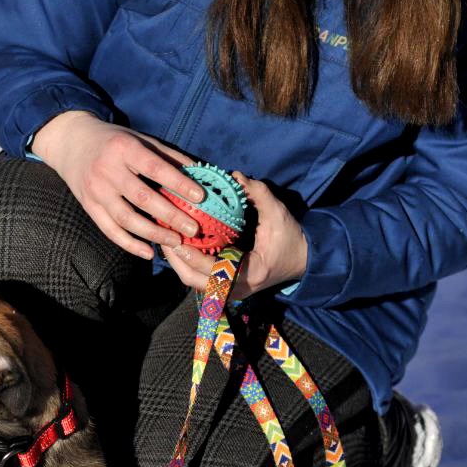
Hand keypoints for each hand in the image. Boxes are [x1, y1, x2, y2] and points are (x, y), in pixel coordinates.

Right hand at [30, 111, 207, 258]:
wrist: (72, 142)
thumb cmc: (114, 141)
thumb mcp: (139, 139)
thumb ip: (167, 156)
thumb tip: (199, 172)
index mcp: (124, 149)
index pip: (156, 169)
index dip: (179, 184)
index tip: (200, 197)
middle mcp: (108, 170)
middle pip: (143, 198)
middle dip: (171, 215)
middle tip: (193, 229)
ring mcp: (96, 191)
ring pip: (126, 219)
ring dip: (153, 233)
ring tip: (176, 242)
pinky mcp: (89, 206)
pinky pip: (110, 230)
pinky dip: (130, 244)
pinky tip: (149, 252)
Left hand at [163, 172, 307, 299]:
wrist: (303, 259)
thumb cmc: (291, 237)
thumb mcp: (278, 214)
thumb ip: (258, 194)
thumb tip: (235, 176)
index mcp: (250, 273)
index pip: (213, 271)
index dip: (192, 257)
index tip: (176, 240)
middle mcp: (237, 288)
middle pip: (195, 280)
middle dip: (176, 260)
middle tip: (163, 237)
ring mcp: (230, 290)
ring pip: (193, 281)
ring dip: (178, 261)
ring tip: (165, 238)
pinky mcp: (225, 286)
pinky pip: (199, 277)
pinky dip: (186, 262)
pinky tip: (177, 244)